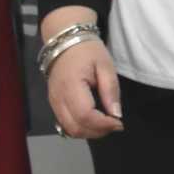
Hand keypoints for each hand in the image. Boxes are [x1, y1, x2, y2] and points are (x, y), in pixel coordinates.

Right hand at [42, 11, 122, 139]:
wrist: (66, 42)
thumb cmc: (88, 51)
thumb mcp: (105, 66)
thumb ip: (110, 90)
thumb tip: (116, 114)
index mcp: (71, 87)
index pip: (85, 115)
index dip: (103, 124)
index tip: (119, 123)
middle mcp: (58, 99)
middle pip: (75, 128)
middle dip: (97, 132)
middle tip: (115, 125)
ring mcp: (53, 103)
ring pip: (68, 129)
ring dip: (89, 132)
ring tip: (106, 124)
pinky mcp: (54, 104)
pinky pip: (65, 124)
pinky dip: (80, 128)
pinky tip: (94, 121)